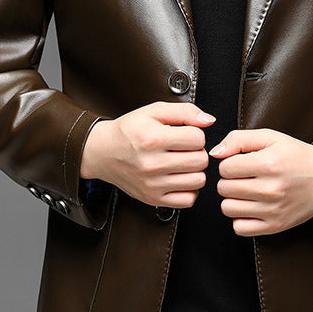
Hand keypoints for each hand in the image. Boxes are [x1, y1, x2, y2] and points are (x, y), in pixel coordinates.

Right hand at [80, 101, 215, 207]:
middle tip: (184, 149)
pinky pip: (188, 200)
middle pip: (201, 160)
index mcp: (153, 138)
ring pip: (199, 180)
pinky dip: (189, 189)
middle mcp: (152, 163)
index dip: (195, 134)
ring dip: (195, 170)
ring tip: (182, 163)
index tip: (185, 134)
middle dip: (197, 152)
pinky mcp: (153, 199)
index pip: (198, 139)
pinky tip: (180, 178)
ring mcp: (153, 184)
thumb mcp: (154, 111)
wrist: (102, 152)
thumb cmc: (129, 130)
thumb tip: (209, 121)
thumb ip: (185, 111)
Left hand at [209, 128, 312, 236]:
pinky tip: (250, 207)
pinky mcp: (275, 225)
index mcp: (268, 164)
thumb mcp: (270, 137)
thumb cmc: (296, 156)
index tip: (240, 164)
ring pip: (228, 208)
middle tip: (243, 178)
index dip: (228, 164)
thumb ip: (238, 139)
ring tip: (245, 192)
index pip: (225, 168)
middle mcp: (271, 189)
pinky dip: (240, 219)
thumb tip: (215, 153)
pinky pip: (239, 228)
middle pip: (224, 188)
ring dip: (232, 199)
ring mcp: (273, 210)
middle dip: (229, 181)